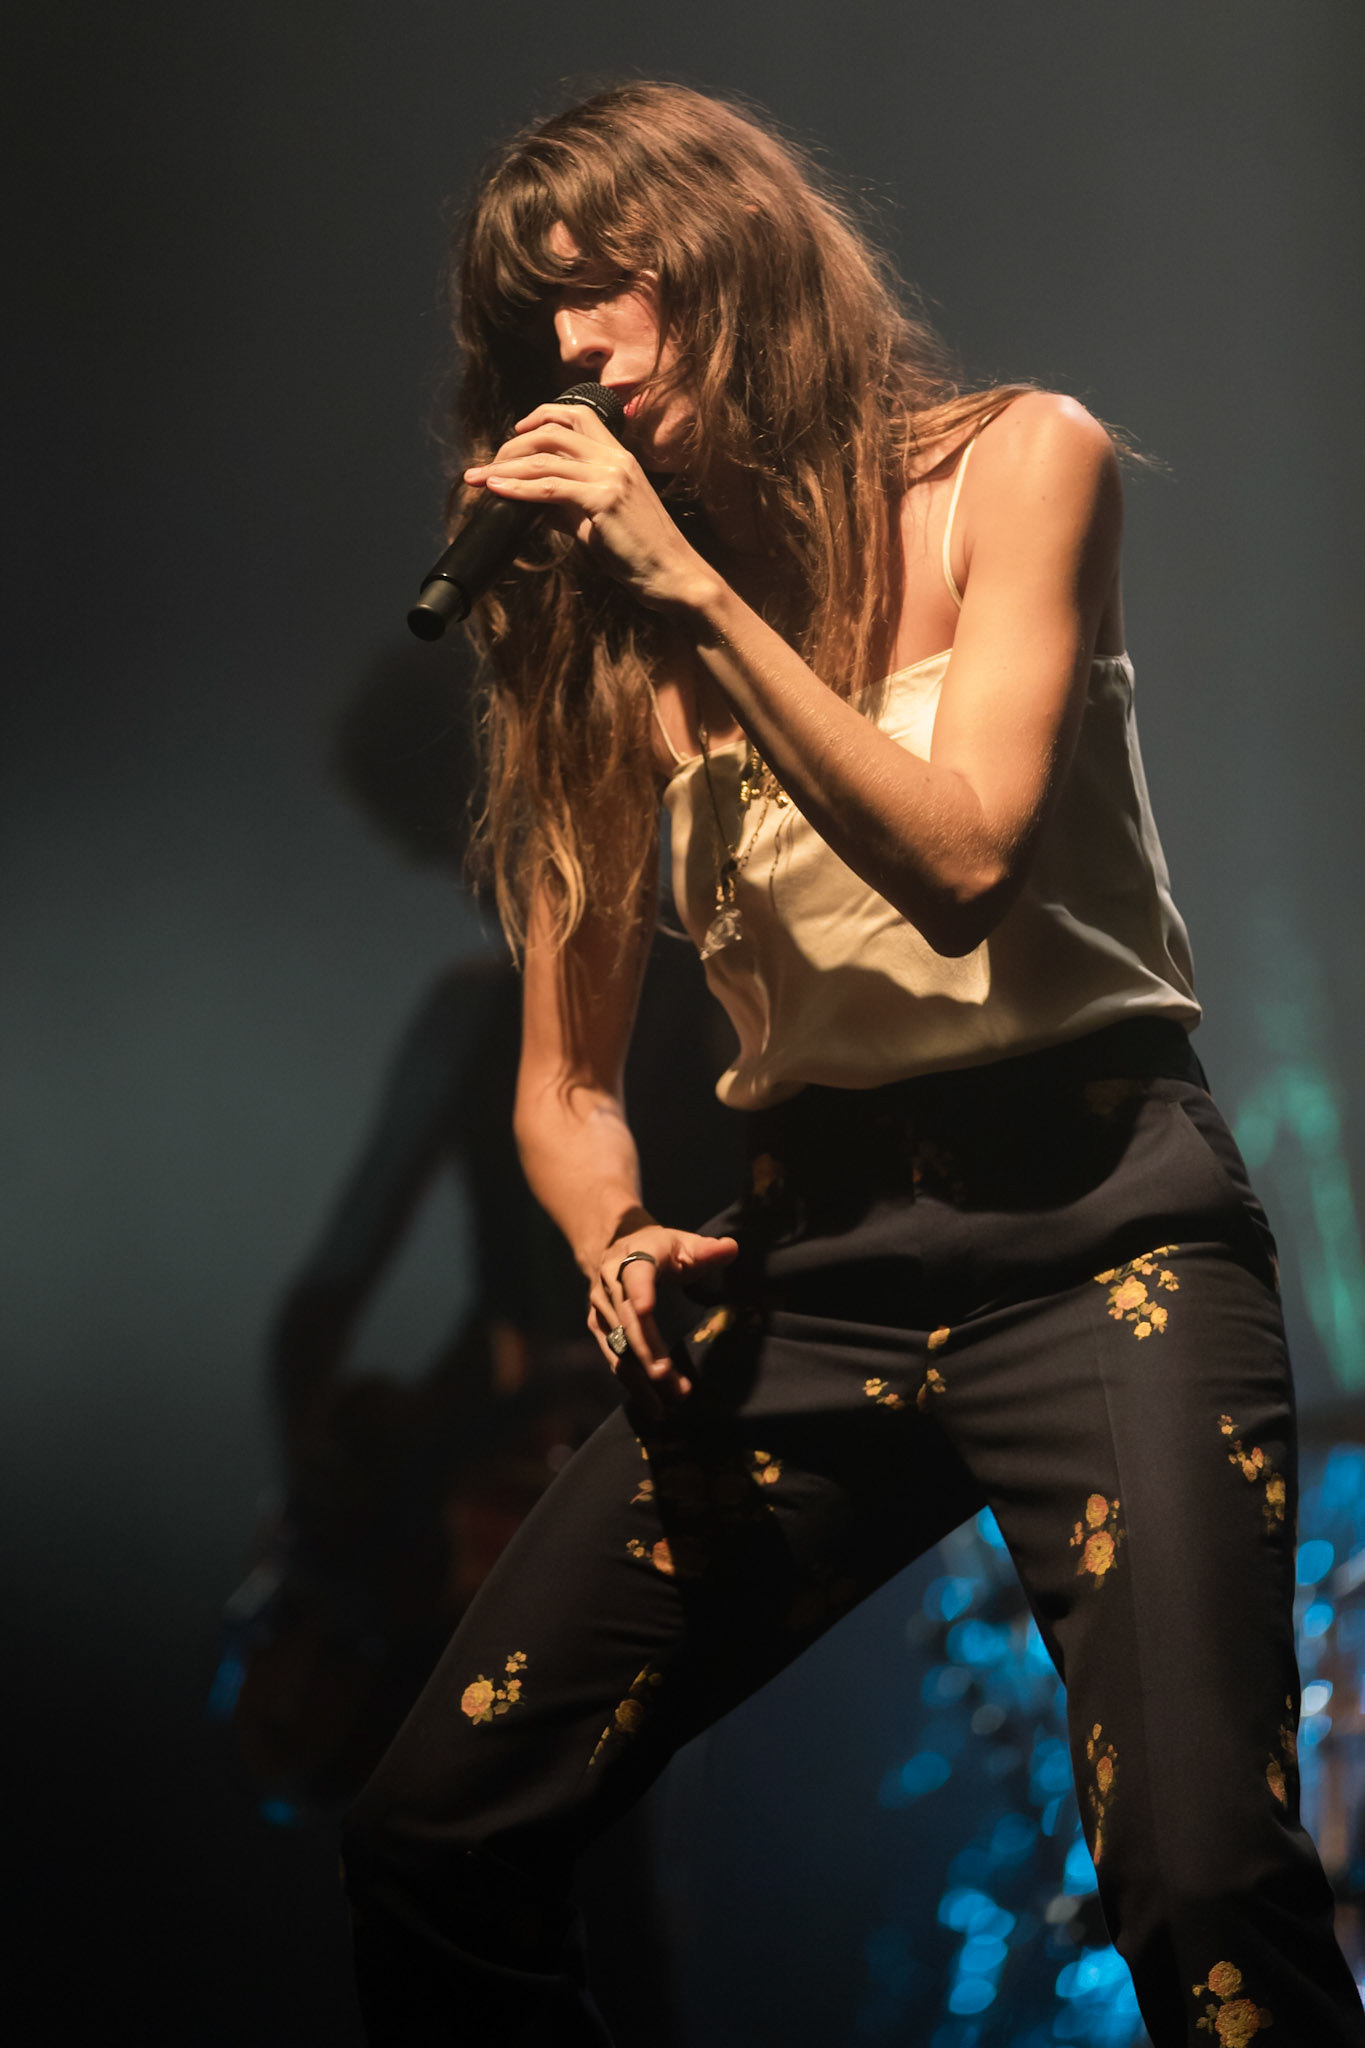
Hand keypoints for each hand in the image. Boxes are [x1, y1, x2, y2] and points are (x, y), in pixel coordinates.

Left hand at [463, 404, 715, 611]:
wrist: (673, 576)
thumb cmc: (639, 553)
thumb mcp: (597, 521)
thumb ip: (566, 505)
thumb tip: (530, 502)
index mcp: (619, 457)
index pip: (577, 415)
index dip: (542, 416)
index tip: (516, 432)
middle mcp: (616, 458)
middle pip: (553, 431)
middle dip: (513, 445)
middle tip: (488, 465)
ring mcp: (612, 476)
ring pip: (546, 458)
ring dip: (505, 466)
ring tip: (479, 478)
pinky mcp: (604, 500)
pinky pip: (550, 487)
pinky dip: (519, 487)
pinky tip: (497, 490)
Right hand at [587, 1222, 737, 1413]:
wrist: (615, 1247)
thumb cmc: (658, 1248)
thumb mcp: (682, 1243)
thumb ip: (706, 1249)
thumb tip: (731, 1248)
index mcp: (633, 1259)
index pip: (636, 1274)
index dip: (640, 1291)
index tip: (646, 1309)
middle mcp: (610, 1285)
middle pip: (628, 1321)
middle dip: (647, 1352)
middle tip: (668, 1378)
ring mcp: (601, 1309)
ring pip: (619, 1347)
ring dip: (641, 1378)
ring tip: (666, 1405)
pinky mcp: (599, 1328)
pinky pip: (615, 1358)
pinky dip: (633, 1384)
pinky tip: (654, 1405)